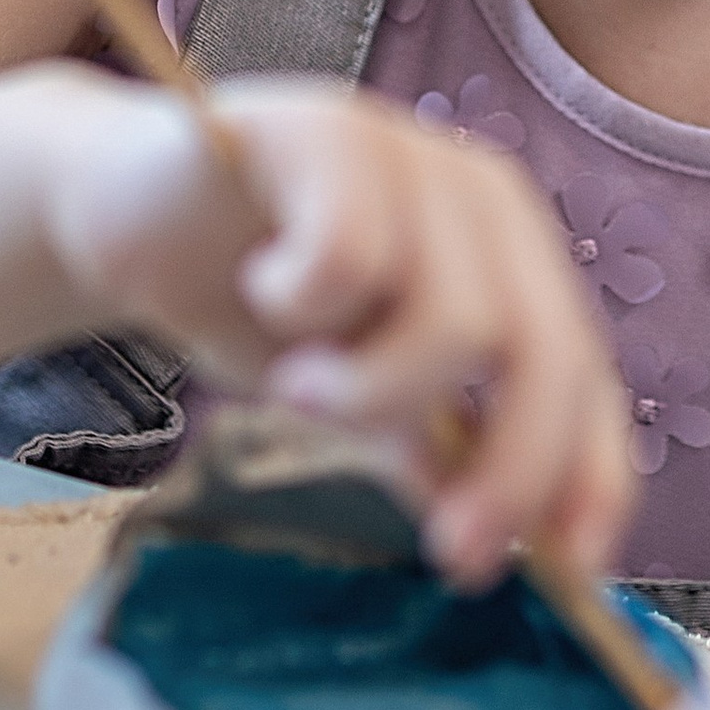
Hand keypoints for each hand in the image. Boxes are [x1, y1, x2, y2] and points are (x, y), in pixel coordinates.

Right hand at [43, 72, 632, 586]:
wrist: (119, 202)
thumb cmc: (250, 292)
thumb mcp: (358, 387)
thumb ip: (431, 445)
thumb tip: (503, 545)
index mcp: (510, 256)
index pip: (587, 376)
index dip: (590, 478)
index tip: (567, 575)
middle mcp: (481, 200)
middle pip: (547, 355)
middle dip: (511, 473)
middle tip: (449, 549)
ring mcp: (411, 156)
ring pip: (459, 321)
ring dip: (373, 393)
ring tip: (297, 388)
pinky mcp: (324, 134)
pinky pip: (351, 254)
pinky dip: (305, 304)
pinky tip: (264, 290)